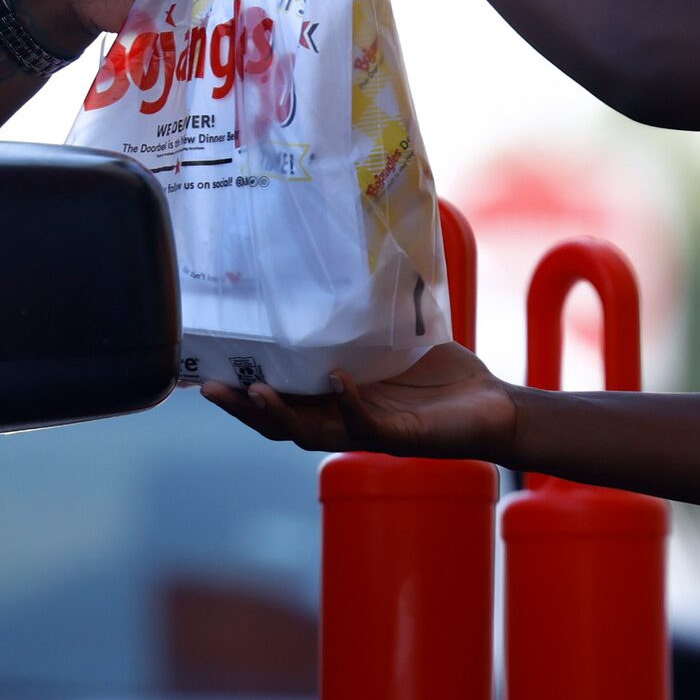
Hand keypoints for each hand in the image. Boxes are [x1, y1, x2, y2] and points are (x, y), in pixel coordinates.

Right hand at [202, 343, 517, 461]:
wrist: (495, 410)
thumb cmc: (443, 378)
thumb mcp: (395, 343)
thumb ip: (366, 319)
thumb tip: (342, 262)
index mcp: (337, 403)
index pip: (278, 402)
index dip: (240, 393)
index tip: (204, 369)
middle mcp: (345, 422)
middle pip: (279, 425)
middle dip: (242, 409)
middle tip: (209, 387)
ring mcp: (371, 433)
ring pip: (311, 433)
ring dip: (281, 414)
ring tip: (257, 391)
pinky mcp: (402, 437)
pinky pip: (367, 423)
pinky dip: (350, 402)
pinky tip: (337, 380)